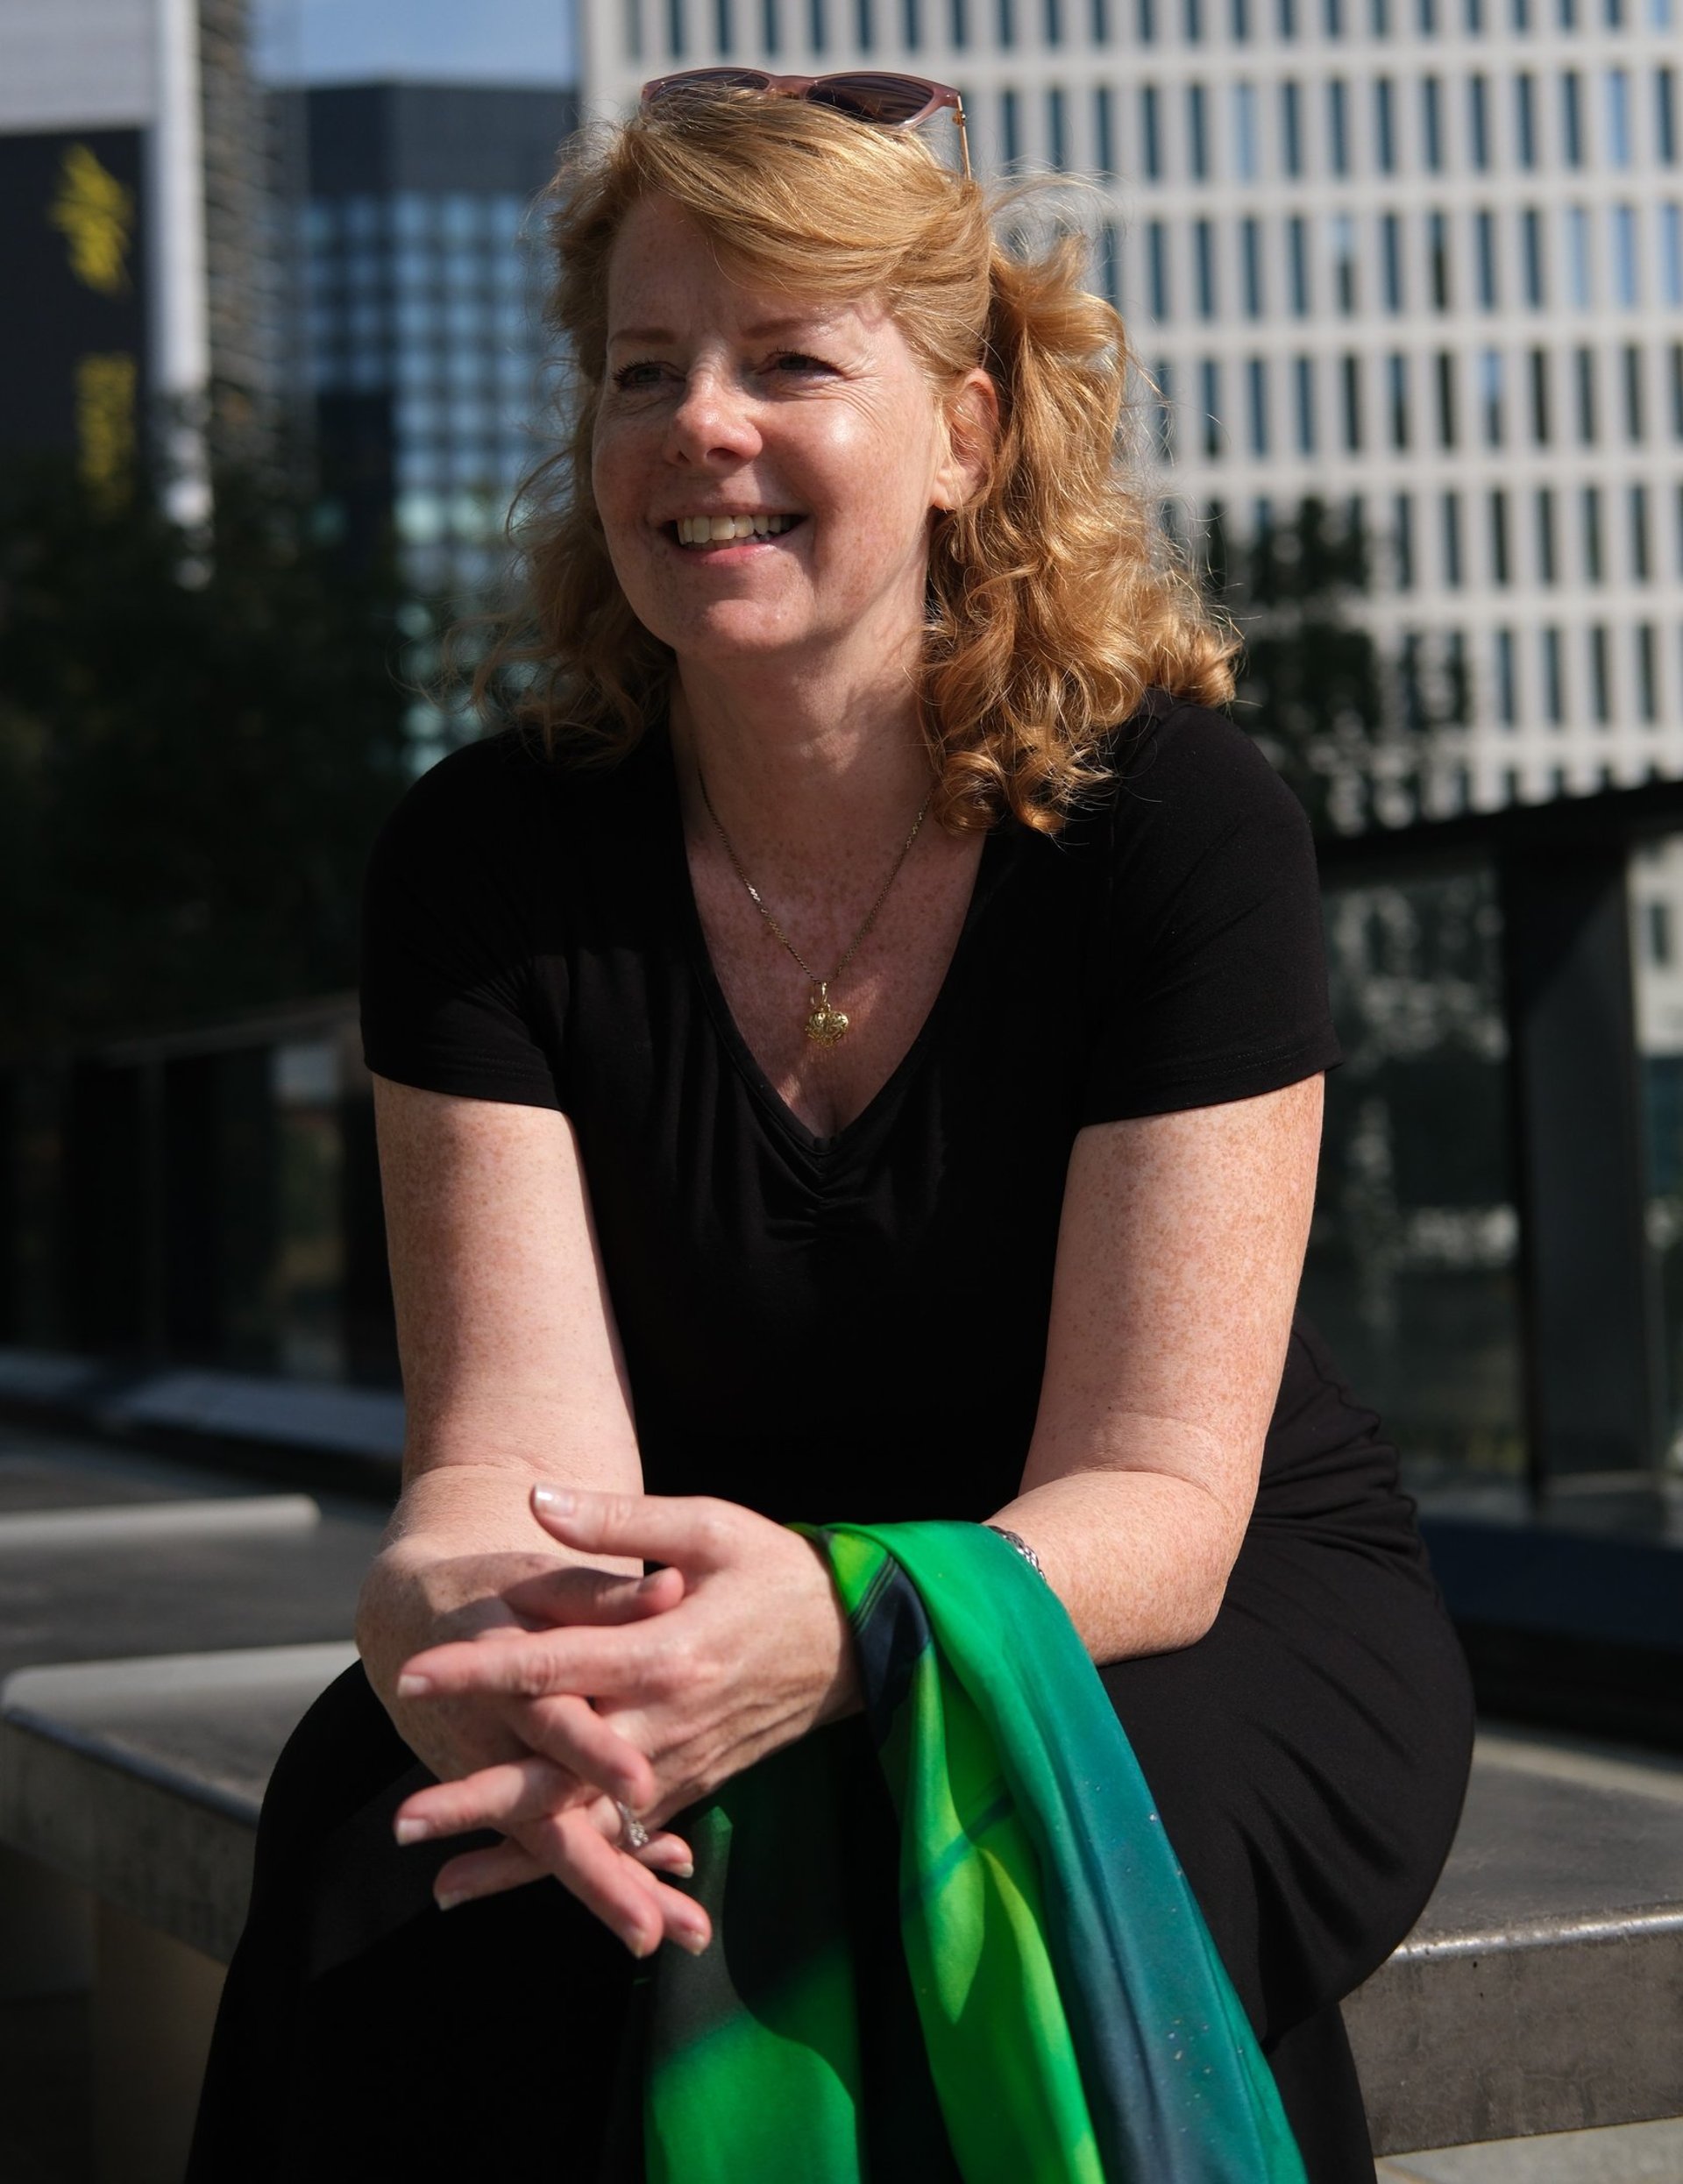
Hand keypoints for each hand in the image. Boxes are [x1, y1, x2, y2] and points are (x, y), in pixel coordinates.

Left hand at [391, 1488, 858, 1933]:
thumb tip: (536, 1499)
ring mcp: (680, 1768)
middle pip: (562, 1769)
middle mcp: (669, 1723)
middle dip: (481, 1797)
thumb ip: (618, 1520)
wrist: (859, 1639)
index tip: (416, 1675)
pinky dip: (562, 1868)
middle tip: (403, 1821)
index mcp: (667, 1651)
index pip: (558, 1666)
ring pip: (587, 1821)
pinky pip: (621, 1842)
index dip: (483, 1670)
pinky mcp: (689, 1791)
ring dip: (512, 1851)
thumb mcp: (708, 1525)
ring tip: (435, 1874)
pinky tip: (502, 1884)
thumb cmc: (776, 1570)